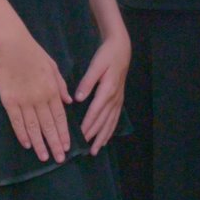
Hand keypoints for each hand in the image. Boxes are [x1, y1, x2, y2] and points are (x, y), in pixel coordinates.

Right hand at [0, 33, 73, 162]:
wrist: (12, 46)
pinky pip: (16, 122)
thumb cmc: (34, 53)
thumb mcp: (54, 67)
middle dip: (55, 144)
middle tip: (59, 159)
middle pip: (48, 126)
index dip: (64, 133)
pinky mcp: (9, 101)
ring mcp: (24, 101)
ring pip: (33, 128)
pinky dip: (22, 134)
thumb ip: (61, 86)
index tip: (67, 146)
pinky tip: (27, 144)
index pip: (60, 117)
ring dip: (39, 144)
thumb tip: (69, 102)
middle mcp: (40, 99)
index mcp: (52, 90)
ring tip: (44, 157)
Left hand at [75, 31, 129, 150]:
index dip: (88, 125)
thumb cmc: (107, 55)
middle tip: (85, 150)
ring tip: (95, 150)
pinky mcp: (119, 99)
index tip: (80, 136)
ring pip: (110, 122)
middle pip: (103, 121)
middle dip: (94, 135)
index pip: (95, 111)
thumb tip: (78, 98)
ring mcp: (118, 100)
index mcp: (107, 90)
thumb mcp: (96, 65)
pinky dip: (110, 130)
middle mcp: (114, 98)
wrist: (122, 49)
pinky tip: (105, 139)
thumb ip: (87, 82)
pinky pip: (115, 119)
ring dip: (103, 137)